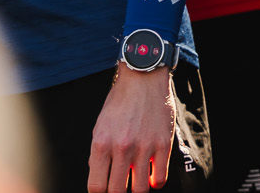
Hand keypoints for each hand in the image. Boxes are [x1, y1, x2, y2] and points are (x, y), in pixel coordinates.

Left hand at [87, 65, 172, 191]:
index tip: (104, 191)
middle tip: (120, 187)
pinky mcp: (163, 144)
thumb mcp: (100, 128)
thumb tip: (101, 178)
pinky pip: (160, 177)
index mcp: (101, 144)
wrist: (143, 79)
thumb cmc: (119, 103)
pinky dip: (154, 182)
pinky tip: (150, 175)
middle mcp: (122, 148)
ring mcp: (145, 147)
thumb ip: (98, 154)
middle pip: (117, 192)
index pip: (96, 187)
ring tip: (135, 183)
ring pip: (140, 189)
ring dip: (136, 190)